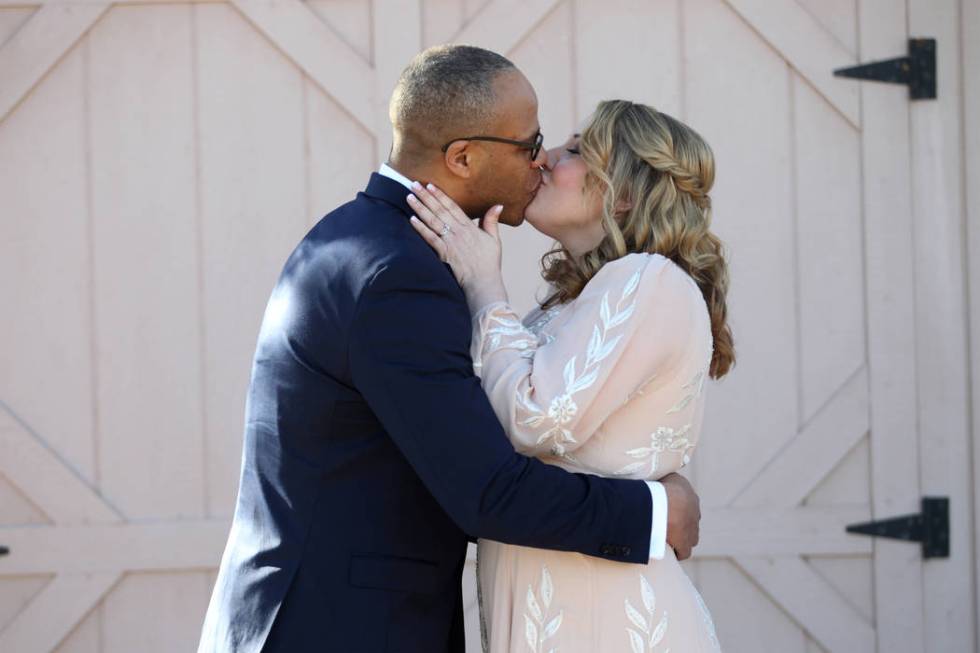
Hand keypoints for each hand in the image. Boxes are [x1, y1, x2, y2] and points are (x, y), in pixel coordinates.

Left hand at [407, 183, 507, 310]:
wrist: (483, 282)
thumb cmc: (489, 263)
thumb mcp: (494, 239)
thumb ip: (492, 221)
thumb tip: (498, 205)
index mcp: (470, 227)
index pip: (452, 207)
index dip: (440, 195)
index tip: (430, 185)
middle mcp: (458, 232)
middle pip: (439, 210)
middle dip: (426, 197)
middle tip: (414, 185)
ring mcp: (450, 242)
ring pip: (433, 221)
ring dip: (420, 209)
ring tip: (409, 198)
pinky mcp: (444, 253)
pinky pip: (430, 238)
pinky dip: (421, 229)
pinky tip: (412, 219)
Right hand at [660, 473, 700, 560]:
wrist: (665, 501)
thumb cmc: (662, 486)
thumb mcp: (666, 476)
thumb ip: (667, 481)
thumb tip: (662, 480)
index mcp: (691, 497)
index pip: (686, 506)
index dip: (676, 511)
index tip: (666, 513)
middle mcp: (695, 513)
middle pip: (689, 522)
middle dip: (679, 525)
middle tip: (664, 526)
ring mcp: (692, 529)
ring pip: (689, 537)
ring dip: (680, 539)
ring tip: (665, 539)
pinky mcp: (686, 543)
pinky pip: (684, 551)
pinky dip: (677, 552)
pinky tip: (668, 552)